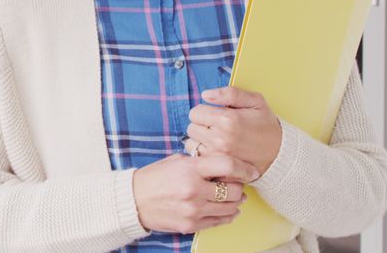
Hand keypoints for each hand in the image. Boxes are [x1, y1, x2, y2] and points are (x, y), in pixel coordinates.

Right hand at [132, 153, 256, 233]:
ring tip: (234, 196)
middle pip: (234, 189)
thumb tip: (224, 164)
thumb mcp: (176, 161)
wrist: (133, 201)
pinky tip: (228, 209)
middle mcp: (194, 190)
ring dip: (236, 201)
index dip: (244, 167)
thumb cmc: (155, 178)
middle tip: (238, 183)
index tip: (252, 170)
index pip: (228, 165)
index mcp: (190, 169)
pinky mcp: (192, 225)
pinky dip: (228, 215)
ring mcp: (194, 210)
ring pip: (231, 207)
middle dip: (239, 186)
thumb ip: (200, 161)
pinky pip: (220, 221)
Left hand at [184, 87, 282, 175]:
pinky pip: (198, 159)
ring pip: (191, 144)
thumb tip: (205, 94)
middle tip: (217, 128)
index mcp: (226, 119)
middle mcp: (219, 138)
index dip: (204, 112)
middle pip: (191, 128)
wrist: (280, 154)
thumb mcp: (255, 101)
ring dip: (200, 141)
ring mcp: (218, 156)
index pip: (195, 112)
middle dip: (202, 126)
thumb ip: (230, 93)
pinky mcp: (218, 169)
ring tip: (216, 140)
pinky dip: (203, 155)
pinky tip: (216, 152)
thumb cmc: (266, 125)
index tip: (215, 115)